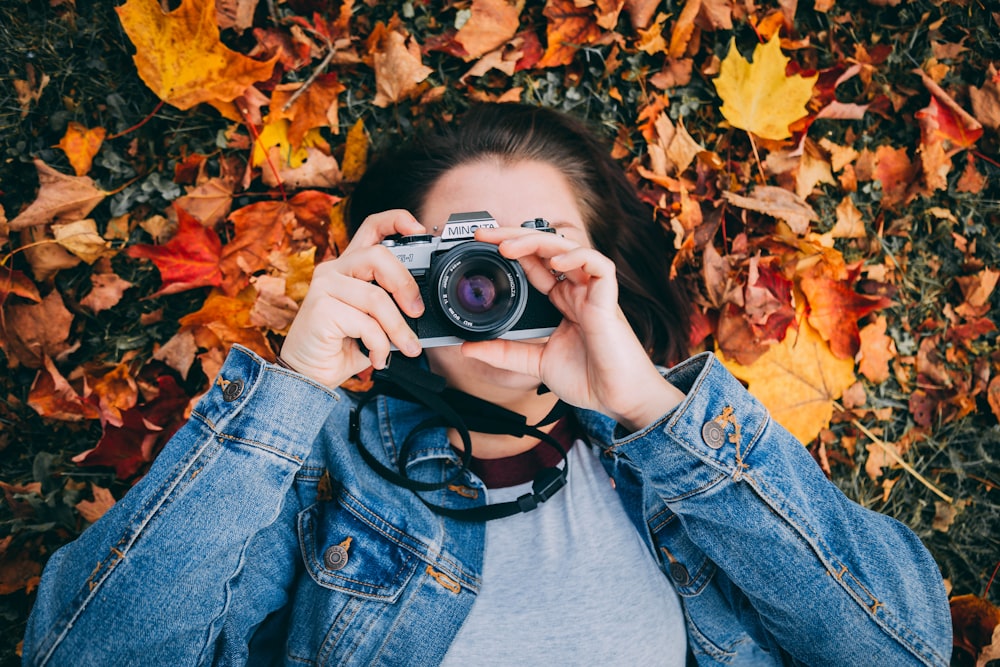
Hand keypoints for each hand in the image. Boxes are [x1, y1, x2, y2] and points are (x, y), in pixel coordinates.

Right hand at [279, 210, 426, 387]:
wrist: (309, 373)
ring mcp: (324, 287)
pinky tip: (378, 358)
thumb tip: (421, 306)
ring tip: (407, 348)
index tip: (420, 230)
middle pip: (378, 256)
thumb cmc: (342, 344)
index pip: (371, 227)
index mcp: (349, 266)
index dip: (397, 221)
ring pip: (376, 298)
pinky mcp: (321, 309)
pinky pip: (365, 324)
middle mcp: (334, 269)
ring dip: (398, 328)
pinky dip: (380, 345)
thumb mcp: (373, 319)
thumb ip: (390, 304)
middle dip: (405, 284)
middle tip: (417, 311)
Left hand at [461, 226, 685, 431]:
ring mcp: (593, 293)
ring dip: (537, 241)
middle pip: (546, 249)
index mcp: (562, 301)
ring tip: (508, 246)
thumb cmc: (589, 379)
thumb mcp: (535, 364)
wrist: (618, 401)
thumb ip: (505, 354)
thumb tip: (469, 348)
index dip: (511, 250)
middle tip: (485, 234)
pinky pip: (598, 265)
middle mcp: (576, 291)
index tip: (481, 246)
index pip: (534, 263)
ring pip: (568, 248)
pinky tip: (556, 262)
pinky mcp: (609, 300)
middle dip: (515, 236)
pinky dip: (577, 258)